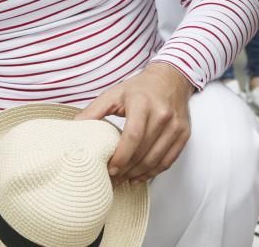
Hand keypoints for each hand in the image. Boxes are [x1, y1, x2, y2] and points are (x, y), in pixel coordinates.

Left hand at [76, 63, 193, 185]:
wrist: (170, 79)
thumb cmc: (139, 88)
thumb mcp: (113, 94)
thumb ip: (93, 111)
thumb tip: (74, 127)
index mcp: (142, 103)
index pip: (133, 136)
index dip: (121, 156)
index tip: (110, 168)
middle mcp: (162, 115)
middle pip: (144, 151)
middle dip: (127, 169)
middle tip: (113, 179)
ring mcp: (175, 125)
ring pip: (157, 159)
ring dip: (139, 173)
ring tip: (124, 179)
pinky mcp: (184, 134)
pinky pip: (169, 160)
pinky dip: (154, 172)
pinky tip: (140, 176)